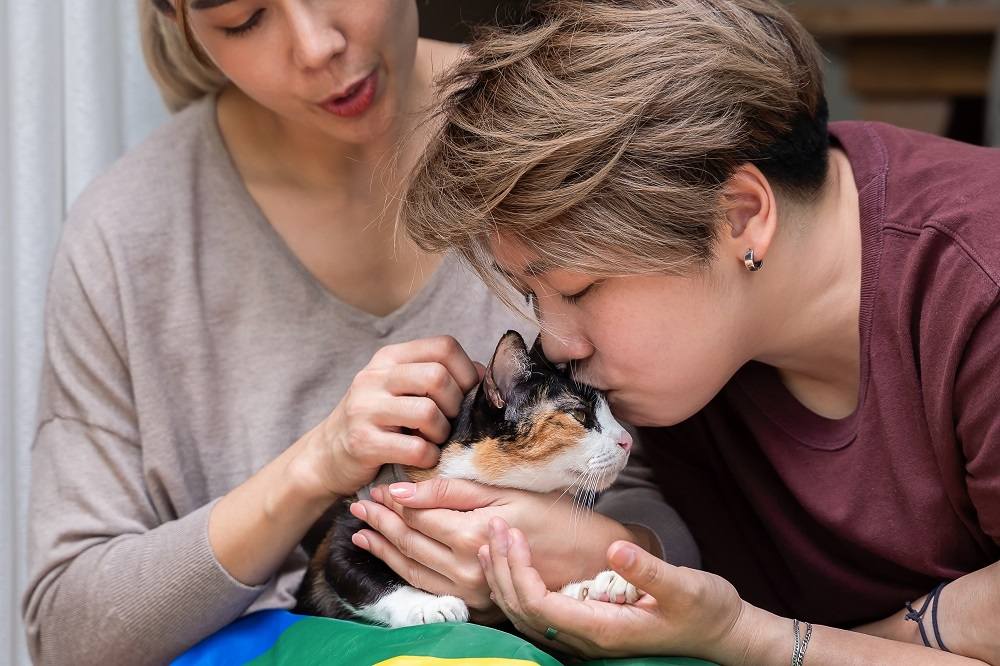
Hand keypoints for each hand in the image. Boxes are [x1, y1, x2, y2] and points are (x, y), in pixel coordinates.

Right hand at [289, 337, 481, 498]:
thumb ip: (436, 376)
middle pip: (438, 377)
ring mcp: (366, 408)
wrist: (327, 455)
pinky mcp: (364, 442)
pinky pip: (416, 448)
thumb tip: (485, 376)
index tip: (466, 394)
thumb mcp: (400, 388)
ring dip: (442, 432)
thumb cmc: (377, 421)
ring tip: (434, 439)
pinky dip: (429, 457)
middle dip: (455, 404)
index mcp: (390, 357)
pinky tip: (423, 457)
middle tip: (449, 420)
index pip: (444, 346)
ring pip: (428, 412)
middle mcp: (375, 377)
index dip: (466, 371)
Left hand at [347, 477, 633, 620]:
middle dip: (380, 521)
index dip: (393, 500)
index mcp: (473, 536)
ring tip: (361, 530)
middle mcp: (466, 569)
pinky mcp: (474, 603)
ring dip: (384, 546)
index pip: (418, 516)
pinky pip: (427, 585)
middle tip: (358, 503)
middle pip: (409, 541)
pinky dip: (402, 568)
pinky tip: (388, 555)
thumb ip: (453, 491)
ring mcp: (469, 591)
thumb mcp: (506, 493)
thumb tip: (405, 488)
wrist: (589, 562)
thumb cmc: (555, 519)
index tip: (375, 484)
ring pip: (412, 566)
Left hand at [479, 517, 758, 663]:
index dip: (517, 571)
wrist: (722, 633)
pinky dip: (521, 586)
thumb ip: (649, 571)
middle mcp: (588, 639)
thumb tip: (615, 549)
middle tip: (491, 529)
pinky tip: (515, 563)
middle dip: (502, 570)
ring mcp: (587, 636)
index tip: (509, 534)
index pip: (540, 606)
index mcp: (603, 630)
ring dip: (505, 579)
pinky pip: (541, 612)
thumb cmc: (707, 611)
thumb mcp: (686, 587)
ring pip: (528, 616)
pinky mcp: (590, 625)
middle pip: (524, 612)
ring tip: (492, 543)